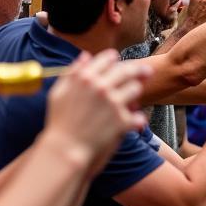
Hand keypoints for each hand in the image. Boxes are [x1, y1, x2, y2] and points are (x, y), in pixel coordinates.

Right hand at [45, 51, 150, 169]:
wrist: (64, 149)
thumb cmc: (59, 122)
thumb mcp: (59, 93)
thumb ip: (72, 72)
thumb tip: (85, 56)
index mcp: (86, 77)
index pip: (108, 58)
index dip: (115, 59)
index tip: (119, 62)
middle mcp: (101, 87)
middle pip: (128, 70)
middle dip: (138, 69)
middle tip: (146, 71)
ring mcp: (113, 103)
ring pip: (136, 88)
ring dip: (136, 91)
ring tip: (135, 96)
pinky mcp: (121, 120)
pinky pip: (138, 114)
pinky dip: (137, 118)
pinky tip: (136, 120)